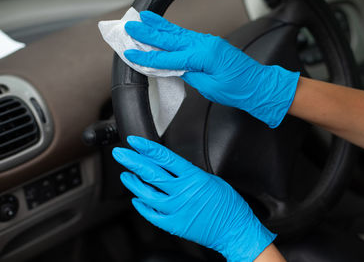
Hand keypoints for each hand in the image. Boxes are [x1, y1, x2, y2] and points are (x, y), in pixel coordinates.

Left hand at [112, 136, 275, 261]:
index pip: (164, 158)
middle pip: (151, 173)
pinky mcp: (173, 224)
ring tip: (126, 175)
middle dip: (132, 161)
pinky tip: (136, 199)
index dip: (146, 148)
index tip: (134, 142)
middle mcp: (182, 192)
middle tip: (120, 153)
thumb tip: (170, 167)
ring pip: (146, 193)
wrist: (234, 229)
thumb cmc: (227, 205)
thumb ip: (188, 174)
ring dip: (133, 183)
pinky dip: (142, 206)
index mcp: (193, 177)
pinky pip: (151, 214)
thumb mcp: (210, 179)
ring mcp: (176, 209)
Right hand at [123, 11, 299, 127]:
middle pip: (170, 39)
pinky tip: (164, 27)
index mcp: (203, 56)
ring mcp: (207, 42)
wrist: (257, 85)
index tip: (131, 53)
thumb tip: (176, 68)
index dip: (148, 58)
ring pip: (178, 33)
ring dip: (159, 26)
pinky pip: (186, 36)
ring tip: (144, 18)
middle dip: (148, 33)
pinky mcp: (209, 44)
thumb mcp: (210, 87)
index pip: (168, 58)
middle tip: (131, 26)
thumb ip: (190, 75)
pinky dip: (172, 31)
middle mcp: (204, 44)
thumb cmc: (238, 89)